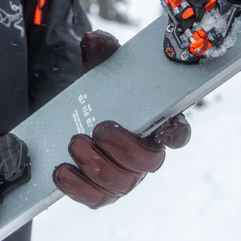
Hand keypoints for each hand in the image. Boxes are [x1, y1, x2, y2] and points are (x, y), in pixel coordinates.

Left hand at [52, 30, 191, 208]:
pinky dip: (78, 188)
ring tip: (74, 143)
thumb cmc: (103, 91)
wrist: (77, 110)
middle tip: (97, 129)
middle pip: (148, 163)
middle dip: (124, 149)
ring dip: (97, 166)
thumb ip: (102, 50)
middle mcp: (145, 154)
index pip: (179, 133)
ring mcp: (125, 175)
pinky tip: (61, 171)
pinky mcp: (102, 190)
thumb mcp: (103, 66)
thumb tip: (94, 41)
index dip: (177, 134)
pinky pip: (96, 199)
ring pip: (121, 184)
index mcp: (156, 123)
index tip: (166, 130)